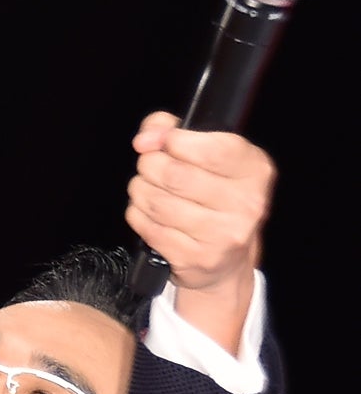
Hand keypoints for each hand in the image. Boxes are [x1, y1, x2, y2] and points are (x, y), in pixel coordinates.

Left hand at [125, 111, 276, 353]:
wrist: (227, 263)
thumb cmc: (217, 200)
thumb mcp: (212, 157)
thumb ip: (176, 131)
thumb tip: (146, 137)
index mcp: (254, 171)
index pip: (211, 149)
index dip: (175, 140)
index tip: (164, 141)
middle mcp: (244, 204)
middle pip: (176, 175)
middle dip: (150, 165)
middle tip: (148, 166)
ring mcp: (220, 236)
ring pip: (158, 202)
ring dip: (140, 190)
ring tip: (144, 188)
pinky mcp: (195, 258)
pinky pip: (150, 228)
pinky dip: (138, 215)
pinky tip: (145, 212)